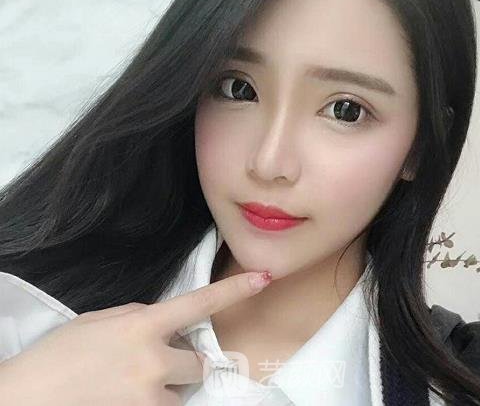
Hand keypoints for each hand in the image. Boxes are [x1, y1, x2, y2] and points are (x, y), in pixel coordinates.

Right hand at [0, 270, 271, 405]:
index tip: (264, 278)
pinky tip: (125, 398)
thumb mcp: (102, 322)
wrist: (24, 399)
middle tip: (151, 368)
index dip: (234, 290)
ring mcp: (150, 395)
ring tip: (130, 388)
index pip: (199, 303)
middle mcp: (153, 359)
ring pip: (182, 394)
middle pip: (199, 363)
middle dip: (183, 365)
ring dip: (166, 392)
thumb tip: (168, 325)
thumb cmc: (60, 355)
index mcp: (142, 325)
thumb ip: (141, 320)